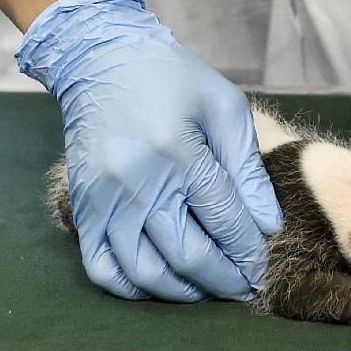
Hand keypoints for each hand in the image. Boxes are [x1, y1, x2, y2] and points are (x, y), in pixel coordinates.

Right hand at [16, 0, 281, 300]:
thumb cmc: (173, 78)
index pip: (224, 222)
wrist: (102, 58)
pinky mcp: (82, 206)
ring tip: (208, 289)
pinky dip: (132, 288)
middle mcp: (138, 181)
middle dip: (224, 280)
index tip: (263, 267)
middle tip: (244, 287)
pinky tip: (160, 284)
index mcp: (180, 152)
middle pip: (187, 255)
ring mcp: (104, 198)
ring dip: (183, 292)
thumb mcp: (225, 107)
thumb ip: (248, 169)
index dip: (248, 253)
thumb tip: (268, 225)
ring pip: (145, 271)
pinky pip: (101, 268)